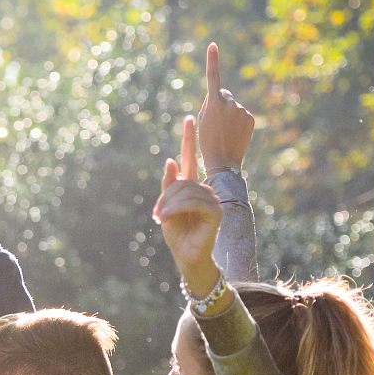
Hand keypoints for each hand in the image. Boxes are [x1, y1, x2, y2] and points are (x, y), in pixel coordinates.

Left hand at [152, 118, 224, 295]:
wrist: (185, 255)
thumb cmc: (176, 232)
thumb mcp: (165, 207)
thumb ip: (169, 185)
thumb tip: (170, 160)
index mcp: (191, 186)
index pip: (191, 157)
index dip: (189, 139)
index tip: (189, 119)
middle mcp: (204, 190)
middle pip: (182, 180)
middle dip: (165, 196)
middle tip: (157, 214)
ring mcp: (212, 199)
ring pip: (186, 190)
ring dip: (169, 204)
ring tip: (162, 218)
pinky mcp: (216, 211)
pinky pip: (194, 202)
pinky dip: (177, 208)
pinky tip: (168, 217)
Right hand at [194, 41, 255, 173]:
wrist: (223, 161)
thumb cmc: (207, 141)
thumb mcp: (202, 120)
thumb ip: (210, 102)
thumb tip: (220, 91)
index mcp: (214, 104)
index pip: (213, 78)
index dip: (212, 60)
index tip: (213, 45)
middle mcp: (230, 104)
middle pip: (224, 95)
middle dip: (220, 103)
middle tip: (215, 123)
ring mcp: (242, 111)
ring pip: (233, 106)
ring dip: (229, 115)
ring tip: (225, 132)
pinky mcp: (250, 118)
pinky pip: (242, 114)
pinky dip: (238, 122)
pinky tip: (235, 134)